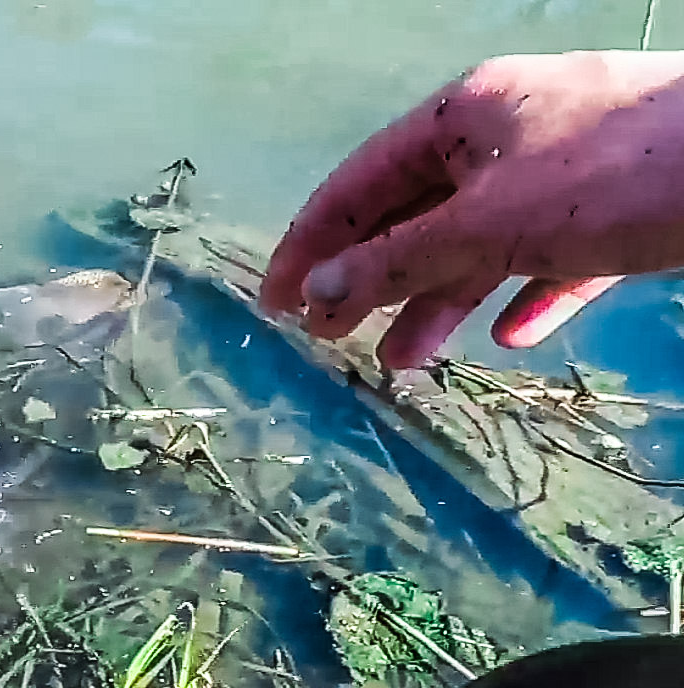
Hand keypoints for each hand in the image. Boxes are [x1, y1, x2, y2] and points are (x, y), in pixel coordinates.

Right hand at [262, 50, 683, 368]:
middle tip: (331, 341)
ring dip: (438, 302)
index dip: (311, 243)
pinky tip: (509, 336)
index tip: (275, 304)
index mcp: (464, 115)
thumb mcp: (491, 221)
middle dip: (374, 280)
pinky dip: (524, 297)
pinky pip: (553, 261)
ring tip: (405, 363)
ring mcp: (567, 172)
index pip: (360, 182)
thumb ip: (399, 259)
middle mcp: (509, 137)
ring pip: (480, 243)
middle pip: (417, 214)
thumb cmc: (613, 176)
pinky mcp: (622, 210)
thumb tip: (317, 292)